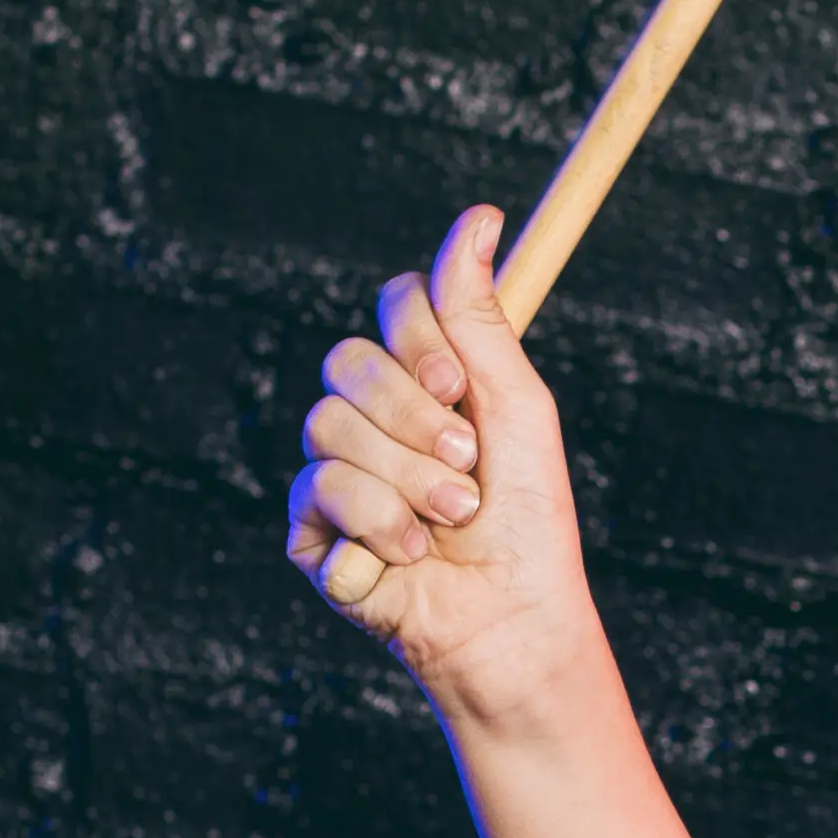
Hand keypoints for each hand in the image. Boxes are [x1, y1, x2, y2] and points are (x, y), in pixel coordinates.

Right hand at [285, 206, 602, 718]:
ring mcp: (336, 473)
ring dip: (407, 478)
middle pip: (349, 359)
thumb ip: (480, 317)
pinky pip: (316, 487)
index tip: (457, 385)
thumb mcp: (515, 406)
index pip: (396, 309)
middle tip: (467, 464)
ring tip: (451, 520)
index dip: (420, 339)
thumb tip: (477, 215)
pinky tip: (409, 556)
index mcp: (427, 382)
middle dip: (414, 416)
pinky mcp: (310, 530)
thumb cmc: (527, 523)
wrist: (513, 622)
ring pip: (329, 425)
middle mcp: (375, 419)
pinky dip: (376, 522)